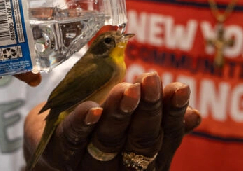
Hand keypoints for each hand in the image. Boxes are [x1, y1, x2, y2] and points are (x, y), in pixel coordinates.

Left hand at [24, 72, 200, 169]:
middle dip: (148, 109)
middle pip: (139, 142)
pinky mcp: (57, 156)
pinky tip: (92, 109)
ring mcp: (86, 165)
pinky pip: (71, 140)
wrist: (48, 138)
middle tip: (151, 80)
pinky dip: (82, 123)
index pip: (164, 138)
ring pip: (108, 140)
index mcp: (143, 161)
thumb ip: (159, 121)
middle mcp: (118, 168)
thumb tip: (194, 115)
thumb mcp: (130, 123)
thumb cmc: (98, 127)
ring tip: (128, 89)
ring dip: (119, 112)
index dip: (173, 114)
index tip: (180, 88)